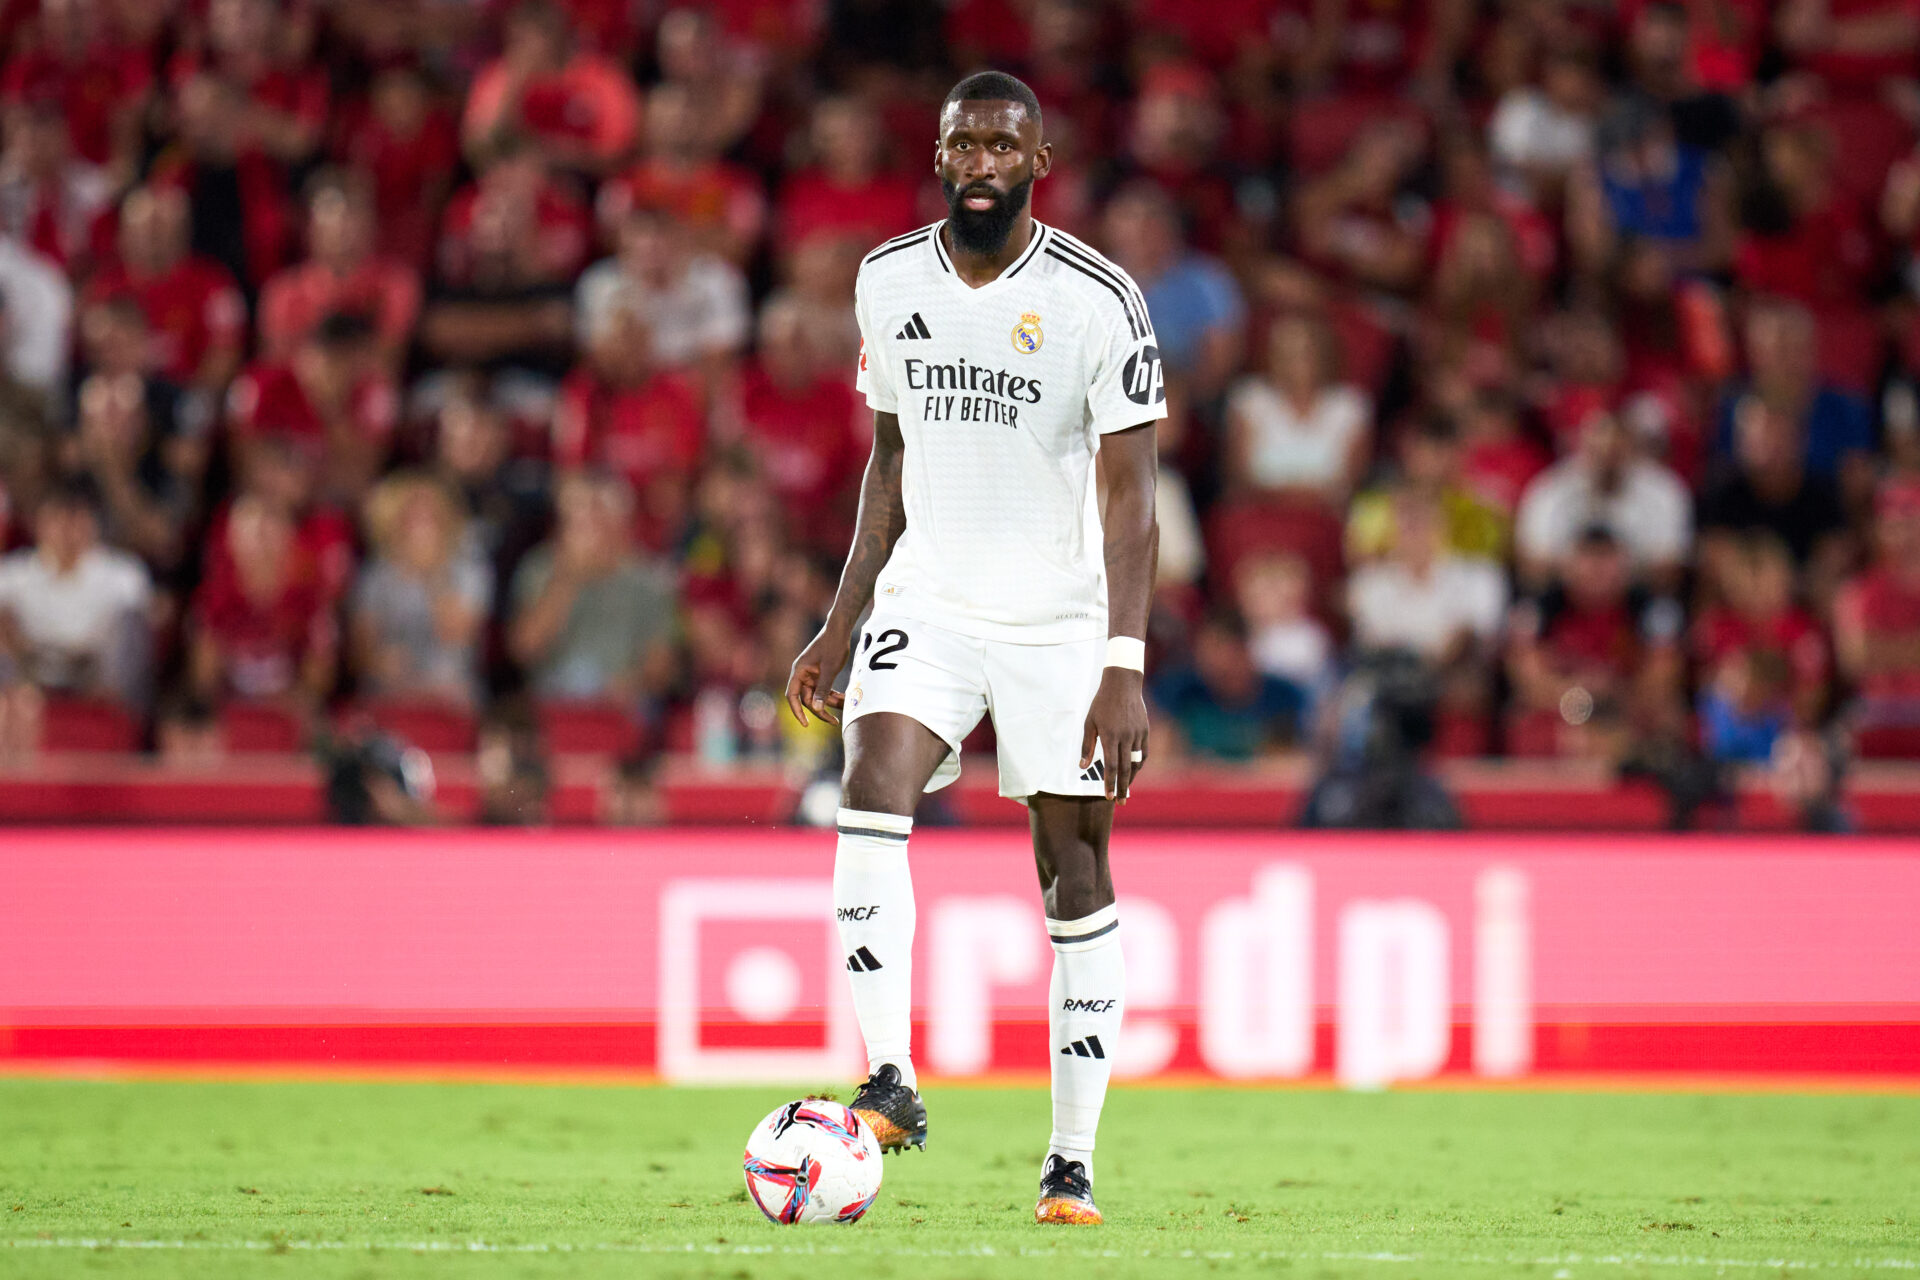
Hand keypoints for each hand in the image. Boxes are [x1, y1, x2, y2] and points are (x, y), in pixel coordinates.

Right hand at [785, 621, 852, 727]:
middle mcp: (803, 674)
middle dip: (821, 710)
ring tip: (846, 705)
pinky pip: (825, 690)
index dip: (797, 711)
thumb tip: (815, 709)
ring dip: (830, 703)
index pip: (793, 696)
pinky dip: (833, 696)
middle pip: (807, 699)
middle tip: (835, 721)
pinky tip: (845, 699)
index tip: (806, 724)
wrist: (840, 629)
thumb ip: (823, 689)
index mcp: (799, 671)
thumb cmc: (833, 645)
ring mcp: (812, 675)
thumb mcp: (830, 669)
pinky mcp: (821, 675)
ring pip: (818, 696)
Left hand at [1080, 667, 1148, 801]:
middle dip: (1122, 788)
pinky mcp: (1145, 731)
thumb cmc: (1102, 704)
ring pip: (1136, 763)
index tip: (1108, 797)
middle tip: (1120, 802)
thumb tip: (1082, 766)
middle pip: (1125, 769)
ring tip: (1125, 789)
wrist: (1123, 684)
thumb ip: (1087, 746)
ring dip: (1131, 778)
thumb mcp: (1089, 722)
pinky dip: (1139, 764)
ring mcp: (1137, 734)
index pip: (1110, 766)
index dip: (1109, 783)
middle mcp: (1125, 737)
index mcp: (1110, 736)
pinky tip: (1134, 771)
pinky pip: (1143, 753)